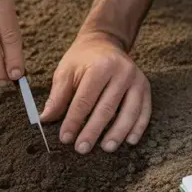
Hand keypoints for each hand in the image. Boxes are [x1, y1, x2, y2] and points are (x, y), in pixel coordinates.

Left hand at [40, 31, 150, 153]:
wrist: (105, 43)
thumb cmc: (83, 60)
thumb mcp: (66, 71)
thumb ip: (58, 95)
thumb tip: (46, 118)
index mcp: (100, 66)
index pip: (85, 99)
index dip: (74, 120)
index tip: (65, 138)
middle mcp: (121, 72)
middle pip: (107, 108)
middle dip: (93, 131)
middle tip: (82, 148)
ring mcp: (137, 80)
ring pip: (129, 111)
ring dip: (118, 133)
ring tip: (106, 148)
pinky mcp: (145, 87)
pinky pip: (144, 111)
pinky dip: (138, 127)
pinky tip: (129, 141)